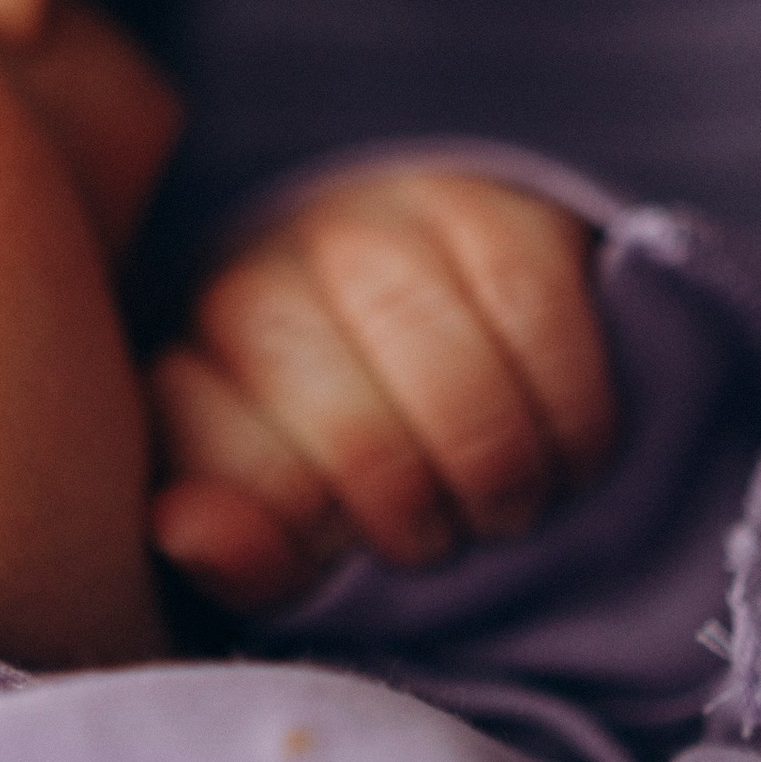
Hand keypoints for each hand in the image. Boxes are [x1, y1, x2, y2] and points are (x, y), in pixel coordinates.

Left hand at [146, 166, 616, 610]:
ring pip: (442, 367)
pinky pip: (532, 311)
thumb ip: (242, 552)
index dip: (321, 535)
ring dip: (496, 467)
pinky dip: (568, 411)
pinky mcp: (483, 209)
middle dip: (416, 512)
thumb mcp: (286, 528)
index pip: (244, 477)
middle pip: (355, 432)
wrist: (439, 326)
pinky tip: (565, 450)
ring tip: (505, 504)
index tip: (348, 541)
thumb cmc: (343, 455)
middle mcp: (262, 280)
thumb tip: (193, 535)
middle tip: (442, 536)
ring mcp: (367, 230)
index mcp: (193, 370)